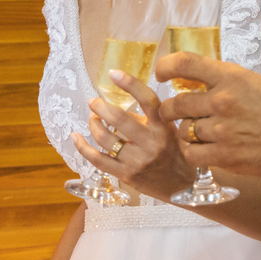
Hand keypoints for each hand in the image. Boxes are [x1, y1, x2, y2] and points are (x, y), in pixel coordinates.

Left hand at [71, 70, 196, 199]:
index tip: (113, 73)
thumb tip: (126, 103)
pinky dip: (83, 147)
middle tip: (93, 102)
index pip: (148, 100)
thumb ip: (153, 117)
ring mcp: (138, 161)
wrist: (184, 186)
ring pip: (106, 138)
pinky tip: (76, 137)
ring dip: (93, 124)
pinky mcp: (126, 175)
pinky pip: (98, 160)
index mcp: (164, 127)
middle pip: (120, 119)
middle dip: (101, 106)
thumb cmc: (178, 153)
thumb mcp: (173, 130)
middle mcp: (151, 143)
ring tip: (92, 119)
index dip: (130, 84)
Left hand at [155, 52, 260, 175]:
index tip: (161, 74)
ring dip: (186, 131)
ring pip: (183, 130)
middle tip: (175, 112)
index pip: (185, 63)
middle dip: (170, 109)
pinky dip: (193, 150)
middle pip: (175, 104)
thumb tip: (185, 79)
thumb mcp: (246, 79)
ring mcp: (223, 130)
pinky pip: (192, 153)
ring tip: (198, 131)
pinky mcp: (225, 155)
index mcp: (229, 77)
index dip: (165, 67)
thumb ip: (217, 79)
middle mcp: (222, 101)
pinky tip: (202, 147)